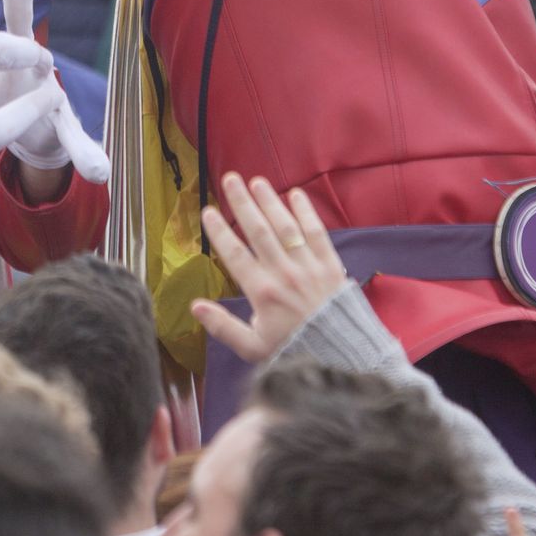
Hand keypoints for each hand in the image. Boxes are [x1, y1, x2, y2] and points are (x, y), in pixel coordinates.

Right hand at [189, 172, 346, 363]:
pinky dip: (306, 212)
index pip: (235, 255)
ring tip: (257, 181)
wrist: (340, 354)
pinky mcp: (331, 264)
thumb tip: (195, 306)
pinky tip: (296, 195)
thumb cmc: (293, 349)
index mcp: (262, 292)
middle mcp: (284, 273)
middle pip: (259, 231)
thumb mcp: (252, 347)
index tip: (208, 212)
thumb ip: (222, 326)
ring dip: (270, 202)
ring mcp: (308, 266)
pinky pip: (316, 232)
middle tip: (230, 180)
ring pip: (285, 226)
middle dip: (242, 204)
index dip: (219, 232)